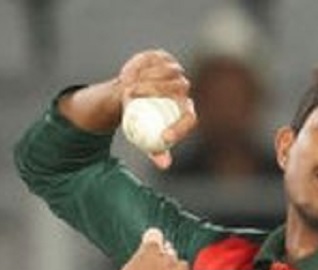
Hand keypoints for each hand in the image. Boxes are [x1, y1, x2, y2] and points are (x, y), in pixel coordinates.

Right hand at [115, 50, 197, 168]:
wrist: (130, 95)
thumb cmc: (141, 121)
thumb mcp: (147, 138)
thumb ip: (156, 151)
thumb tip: (164, 165)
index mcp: (185, 109)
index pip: (190, 118)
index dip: (180, 128)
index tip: (163, 138)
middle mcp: (184, 89)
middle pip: (178, 88)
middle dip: (156, 91)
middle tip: (134, 97)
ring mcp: (174, 70)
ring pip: (166, 70)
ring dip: (147, 77)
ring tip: (129, 87)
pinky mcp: (161, 56)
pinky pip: (152, 58)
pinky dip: (138, 65)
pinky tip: (127, 74)